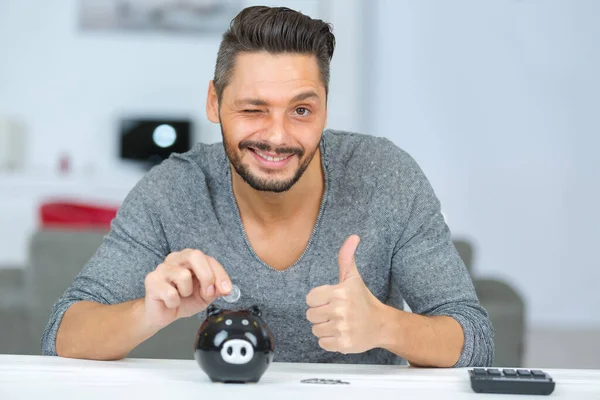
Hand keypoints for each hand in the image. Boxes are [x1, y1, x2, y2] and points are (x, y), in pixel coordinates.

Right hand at [143, 249, 231, 329]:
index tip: (226, 290)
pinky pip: (170, 293)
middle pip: (195, 256)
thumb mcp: (205, 296)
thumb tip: (224, 288)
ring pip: (183, 275)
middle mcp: (175, 259)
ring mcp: (162, 268)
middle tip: (207, 293)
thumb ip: (215, 290)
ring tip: (181, 296)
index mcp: (189, 259)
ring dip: (187, 292)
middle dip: (207, 276)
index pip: (209, 259)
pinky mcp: (151, 280)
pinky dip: (174, 303)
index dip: (220, 274)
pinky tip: (170, 302)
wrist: (161, 315)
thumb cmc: (183, 300)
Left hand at [306, 235, 384, 353]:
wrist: (381, 325)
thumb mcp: (354, 278)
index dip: (318, 300)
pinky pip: (322, 343)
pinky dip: (329, 341)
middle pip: (310, 315)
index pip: (310, 298)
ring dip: (325, 328)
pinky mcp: (343, 344)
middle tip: (336, 312)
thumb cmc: (363, 300)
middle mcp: (341, 310)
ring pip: (315, 330)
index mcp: (340, 292)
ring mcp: (342, 328)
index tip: (331, 300)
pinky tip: (341, 333)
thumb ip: (346, 257)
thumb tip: (353, 237)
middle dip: (320, 314)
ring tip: (339, 323)